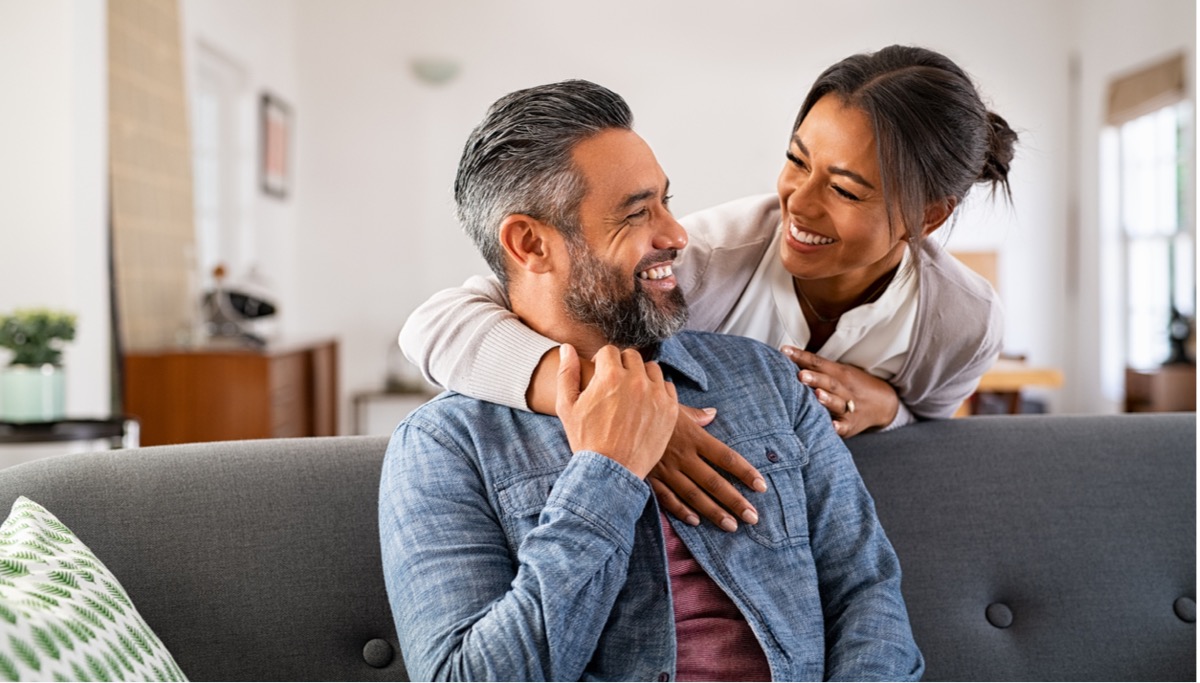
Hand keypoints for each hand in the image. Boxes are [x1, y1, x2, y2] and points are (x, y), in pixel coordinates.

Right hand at [556, 344, 677, 478]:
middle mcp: (635, 381)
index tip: (600, 374)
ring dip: (641, 375)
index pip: (609, 351)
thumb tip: (567, 348)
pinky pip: (667, 387)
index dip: (602, 361)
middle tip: (616, 384)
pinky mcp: (670, 409)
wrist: (610, 471)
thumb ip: (567, 373)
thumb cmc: (585, 439)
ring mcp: (655, 395)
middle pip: (632, 356)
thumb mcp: (567, 406)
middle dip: (622, 366)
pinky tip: (646, 403)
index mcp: (610, 376)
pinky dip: (657, 391)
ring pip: (652, 369)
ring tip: (631, 392)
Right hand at [648, 406, 767, 531]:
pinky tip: (695, 521)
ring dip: (713, 512)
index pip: (726, 457)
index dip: (745, 472)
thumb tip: (713, 413)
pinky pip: (667, 498)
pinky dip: (681, 511)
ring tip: (731, 526)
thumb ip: (695, 414)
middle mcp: (682, 456)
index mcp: (693, 436)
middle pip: (714, 482)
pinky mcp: (649, 477)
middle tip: (753, 517)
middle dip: (735, 501)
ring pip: (694, 495)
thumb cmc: (646, 407)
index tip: (761, 486)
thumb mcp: (672, 406)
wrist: (614, 415)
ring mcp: (665, 469)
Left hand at [782, 346, 899, 437]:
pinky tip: (832, 426)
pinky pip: (845, 426)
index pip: (818, 363)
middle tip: (800, 375)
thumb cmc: (850, 386)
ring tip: (817, 395)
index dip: (801, 357)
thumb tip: (785, 356)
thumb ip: (815, 367)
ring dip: (827, 399)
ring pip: (838, 402)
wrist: (883, 404)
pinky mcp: (851, 425)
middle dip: (815, 378)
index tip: (784, 351)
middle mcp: (844, 388)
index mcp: (838, 373)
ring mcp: (849, 407)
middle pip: (829, 382)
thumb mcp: (838, 372)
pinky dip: (839, 426)